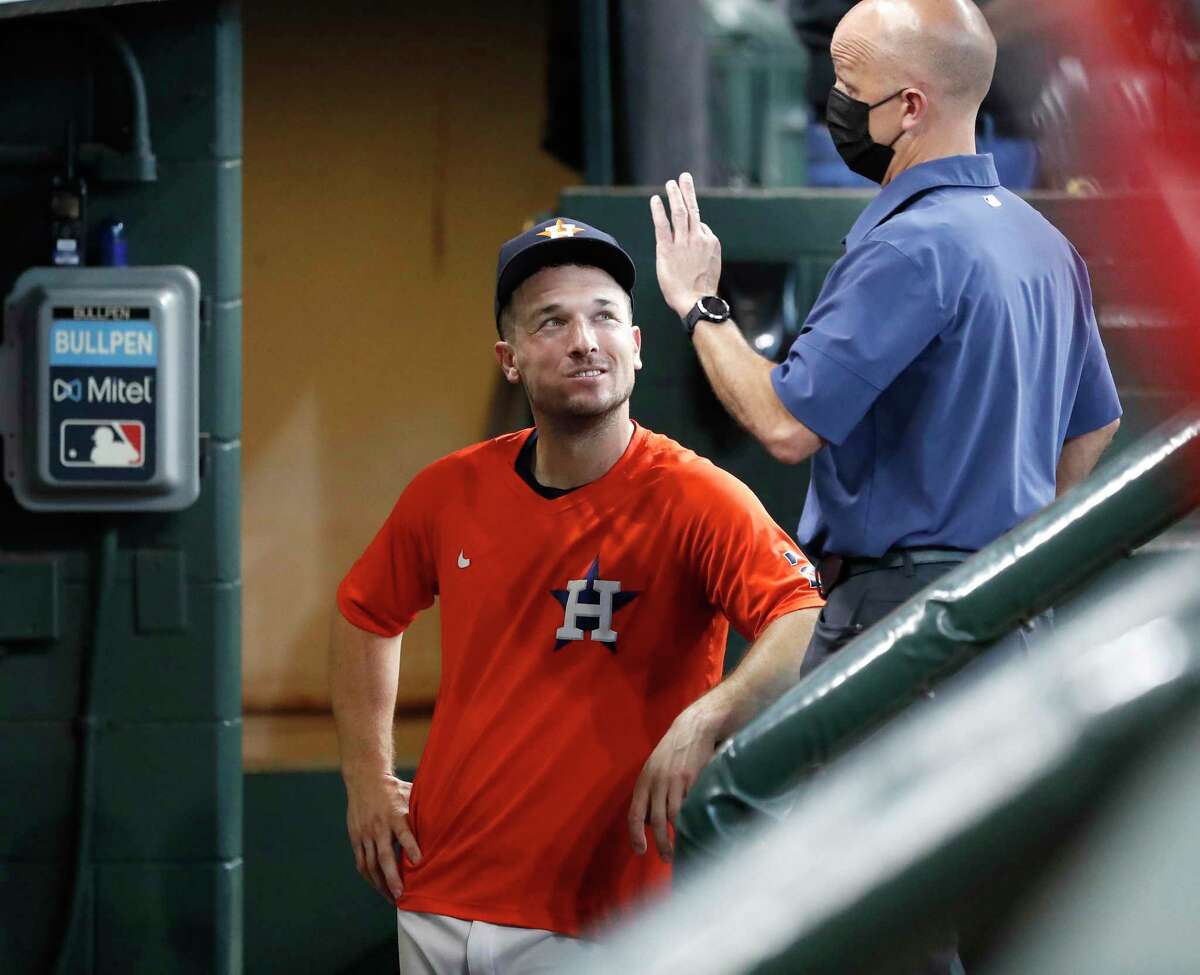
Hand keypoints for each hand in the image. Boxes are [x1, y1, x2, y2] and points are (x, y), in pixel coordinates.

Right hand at [344, 771, 421, 901]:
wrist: (365, 778)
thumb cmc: (394, 788)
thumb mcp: (411, 794)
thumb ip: (424, 809)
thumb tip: (450, 816)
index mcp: (395, 814)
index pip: (404, 833)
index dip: (411, 848)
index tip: (419, 862)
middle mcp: (379, 826)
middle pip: (384, 856)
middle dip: (392, 877)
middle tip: (402, 894)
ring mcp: (365, 833)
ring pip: (370, 864)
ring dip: (380, 883)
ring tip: (391, 897)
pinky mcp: (355, 837)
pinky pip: (361, 861)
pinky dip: (369, 876)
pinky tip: (377, 886)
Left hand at [628, 701, 723, 862]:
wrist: (694, 727)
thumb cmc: (674, 751)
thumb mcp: (655, 768)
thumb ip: (650, 792)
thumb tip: (649, 820)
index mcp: (644, 780)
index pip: (634, 813)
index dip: (635, 835)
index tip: (640, 850)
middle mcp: (657, 782)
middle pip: (656, 820)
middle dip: (660, 843)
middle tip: (667, 858)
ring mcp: (675, 781)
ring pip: (673, 817)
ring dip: (677, 837)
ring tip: (681, 851)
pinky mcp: (693, 780)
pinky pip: (690, 806)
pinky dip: (691, 821)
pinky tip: (695, 831)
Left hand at [650, 171, 722, 318]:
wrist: (696, 301)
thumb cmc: (701, 289)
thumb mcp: (710, 265)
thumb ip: (705, 249)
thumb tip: (700, 237)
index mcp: (710, 241)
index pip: (700, 224)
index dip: (693, 223)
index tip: (688, 224)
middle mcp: (698, 238)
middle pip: (692, 209)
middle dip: (687, 191)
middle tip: (683, 177)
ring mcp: (683, 242)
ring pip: (680, 212)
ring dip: (675, 195)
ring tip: (671, 184)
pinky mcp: (667, 249)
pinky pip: (663, 225)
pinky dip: (658, 211)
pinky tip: (655, 200)